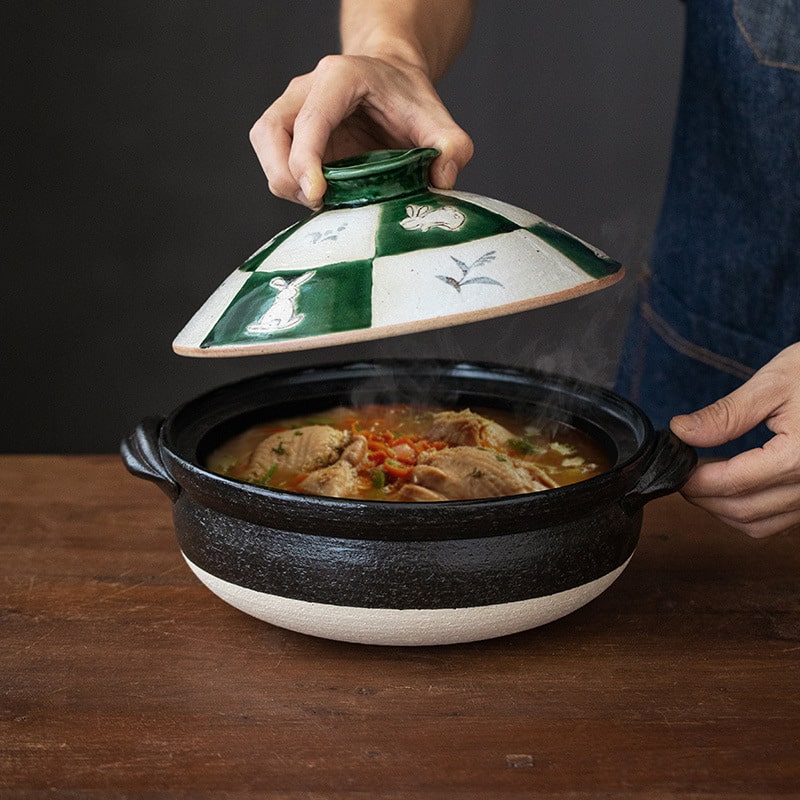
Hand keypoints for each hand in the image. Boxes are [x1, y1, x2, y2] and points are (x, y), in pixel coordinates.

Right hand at [249, 54, 473, 207]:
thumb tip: (444, 178)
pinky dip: (289, 184)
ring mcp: (292, 109)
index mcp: (339, 78)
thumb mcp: (439, 120)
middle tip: (318, 203)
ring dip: (283, 181)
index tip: (317, 195)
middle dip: (286, 176)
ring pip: (264, 145)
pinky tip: (319, 195)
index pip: (309, 120)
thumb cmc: (408, 100)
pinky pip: (274, 160)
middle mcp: (306, 89)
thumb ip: (453, 145)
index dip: (305, 160)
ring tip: (319, 201)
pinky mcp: (288, 132)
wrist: (391, 82)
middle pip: (271, 132)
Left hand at [670, 342, 799, 537]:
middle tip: (681, 471)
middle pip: (742, 511)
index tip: (674, 465)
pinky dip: (749, 511)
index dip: (693, 480)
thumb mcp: (774, 383)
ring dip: (723, 509)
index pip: (732, 483)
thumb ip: (725, 415)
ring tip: (702, 477)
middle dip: (702, 497)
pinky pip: (780, 520)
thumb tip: (681, 432)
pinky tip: (732, 484)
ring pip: (760, 525)